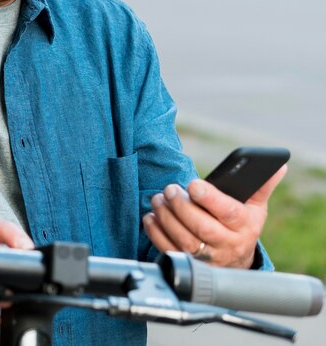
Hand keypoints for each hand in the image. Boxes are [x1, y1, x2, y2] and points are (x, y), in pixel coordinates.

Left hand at [143, 165, 286, 267]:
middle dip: (182, 206)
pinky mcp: (190, 264)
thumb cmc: (242, 224)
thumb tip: (278, 165)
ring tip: (158, 199)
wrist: (237, 260)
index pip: (228, 212)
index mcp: (244, 226)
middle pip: (202, 227)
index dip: (209, 198)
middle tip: (169, 190)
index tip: (193, 184)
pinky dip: (156, 233)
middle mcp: (227, 244)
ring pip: (184, 240)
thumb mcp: (255, 205)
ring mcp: (208, 258)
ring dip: (166, 217)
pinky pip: (169, 250)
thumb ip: (261, 184)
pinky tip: (151, 217)